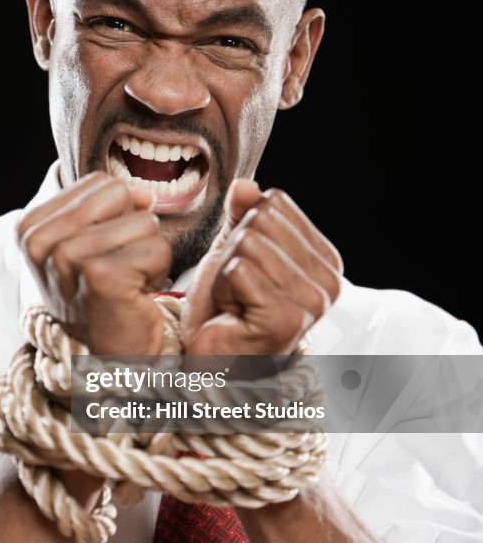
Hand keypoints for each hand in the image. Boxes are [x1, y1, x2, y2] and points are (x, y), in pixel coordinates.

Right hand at [16, 172, 171, 353]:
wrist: (100, 361)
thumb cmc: (99, 299)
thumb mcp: (93, 243)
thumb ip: (114, 208)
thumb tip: (143, 192)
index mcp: (31, 227)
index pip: (101, 183)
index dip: (116, 215)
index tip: (103, 253)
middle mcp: (41, 240)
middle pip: (121, 194)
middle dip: (134, 230)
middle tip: (118, 269)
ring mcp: (68, 258)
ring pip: (144, 221)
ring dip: (147, 255)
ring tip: (125, 285)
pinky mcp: (101, 276)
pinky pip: (157, 248)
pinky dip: (158, 273)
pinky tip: (135, 296)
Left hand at [182, 179, 343, 355]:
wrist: (213, 357)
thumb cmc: (226, 309)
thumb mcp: (234, 249)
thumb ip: (242, 213)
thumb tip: (246, 185)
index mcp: (325, 259)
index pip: (274, 203)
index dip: (245, 229)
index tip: (248, 269)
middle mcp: (328, 282)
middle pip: (261, 220)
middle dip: (235, 251)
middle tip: (239, 288)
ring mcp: (311, 302)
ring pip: (248, 244)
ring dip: (227, 272)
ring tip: (236, 301)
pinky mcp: (285, 319)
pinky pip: (238, 270)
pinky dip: (224, 289)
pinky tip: (233, 313)